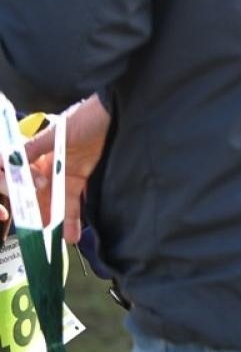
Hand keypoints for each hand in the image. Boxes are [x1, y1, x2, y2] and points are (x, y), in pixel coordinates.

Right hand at [24, 95, 109, 244]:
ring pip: (56, 201)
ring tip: (58, 240)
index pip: (21, 180)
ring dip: (57, 220)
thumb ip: (34, 147)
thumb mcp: (59, 131)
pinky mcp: (83, 177)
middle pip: (39, 195)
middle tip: (39, 235)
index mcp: (37, 154)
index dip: (19, 194)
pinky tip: (71, 233)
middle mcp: (49, 165)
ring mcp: (66, 172)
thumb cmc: (87, 116)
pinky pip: (75, 200)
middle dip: (38, 215)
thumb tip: (10, 160)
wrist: (119, 111)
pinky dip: (72, 216)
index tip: (23, 206)